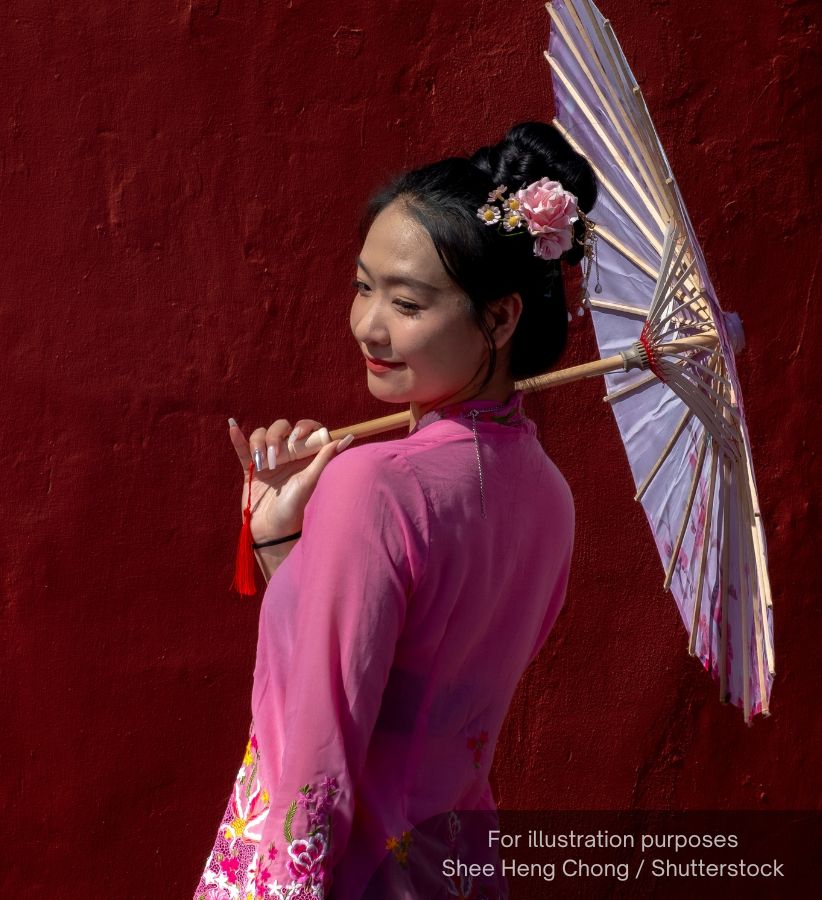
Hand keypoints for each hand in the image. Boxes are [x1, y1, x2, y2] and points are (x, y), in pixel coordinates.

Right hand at [228, 417, 353, 543]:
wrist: (272, 530)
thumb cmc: (295, 508)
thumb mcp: (310, 482)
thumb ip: (325, 459)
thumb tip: (345, 438)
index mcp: (305, 456)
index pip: (306, 430)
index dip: (303, 426)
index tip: (297, 436)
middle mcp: (288, 454)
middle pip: (281, 428)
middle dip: (275, 436)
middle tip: (275, 456)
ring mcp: (268, 459)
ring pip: (261, 436)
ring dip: (258, 443)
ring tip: (261, 464)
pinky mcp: (251, 468)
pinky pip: (242, 450)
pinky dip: (238, 439)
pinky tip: (232, 428)